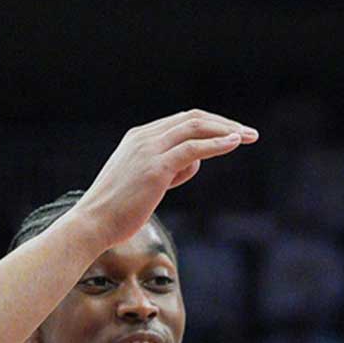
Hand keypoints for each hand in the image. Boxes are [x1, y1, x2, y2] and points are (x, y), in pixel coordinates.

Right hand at [70, 109, 256, 251]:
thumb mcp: (144, 180)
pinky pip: (193, 148)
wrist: (93, 223)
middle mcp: (144, 137)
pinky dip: (217, 143)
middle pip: (193, 119)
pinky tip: (235, 142)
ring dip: (227, 130)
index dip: (212, 124)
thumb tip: (194, 163)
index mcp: (139, 137)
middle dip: (225, 123)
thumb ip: (168, 167)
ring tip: (249, 136)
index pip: (182, 121)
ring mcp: (149, 150)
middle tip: (250, 133)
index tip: (234, 132)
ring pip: (195, 128)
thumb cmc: (118, 209)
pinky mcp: (156, 167)